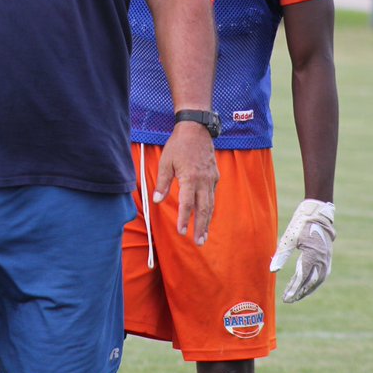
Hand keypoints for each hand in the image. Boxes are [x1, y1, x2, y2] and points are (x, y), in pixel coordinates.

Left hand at [152, 121, 217, 244]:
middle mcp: (203, 181)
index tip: (181, 232)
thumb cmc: (178, 145)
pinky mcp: (215, 176)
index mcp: (190, 178)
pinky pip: (212, 196)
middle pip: (203, 209)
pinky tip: (206, 216)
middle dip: (201, 227)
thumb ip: (162, 183)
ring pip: (210, 204)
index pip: (187, 203)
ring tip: (204, 236)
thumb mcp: (165, 162)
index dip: (183, 219)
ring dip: (207, 221)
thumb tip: (157, 201)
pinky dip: (209, 208)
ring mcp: (211, 179)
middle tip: (199, 243)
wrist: (196, 129)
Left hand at [269, 199, 334, 302]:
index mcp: (312, 256)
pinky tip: (308, 286)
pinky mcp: (327, 257)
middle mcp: (322, 260)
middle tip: (289, 300)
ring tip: (298, 296)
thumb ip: (282, 256)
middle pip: (311, 282)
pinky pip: (322, 274)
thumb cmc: (301, 224)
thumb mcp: (289, 239)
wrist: (317, 213)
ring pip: (318, 280)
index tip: (286, 298)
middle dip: (300, 292)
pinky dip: (314, 282)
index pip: (302, 278)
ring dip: (308, 289)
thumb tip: (272, 271)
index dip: (294, 289)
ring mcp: (326, 259)